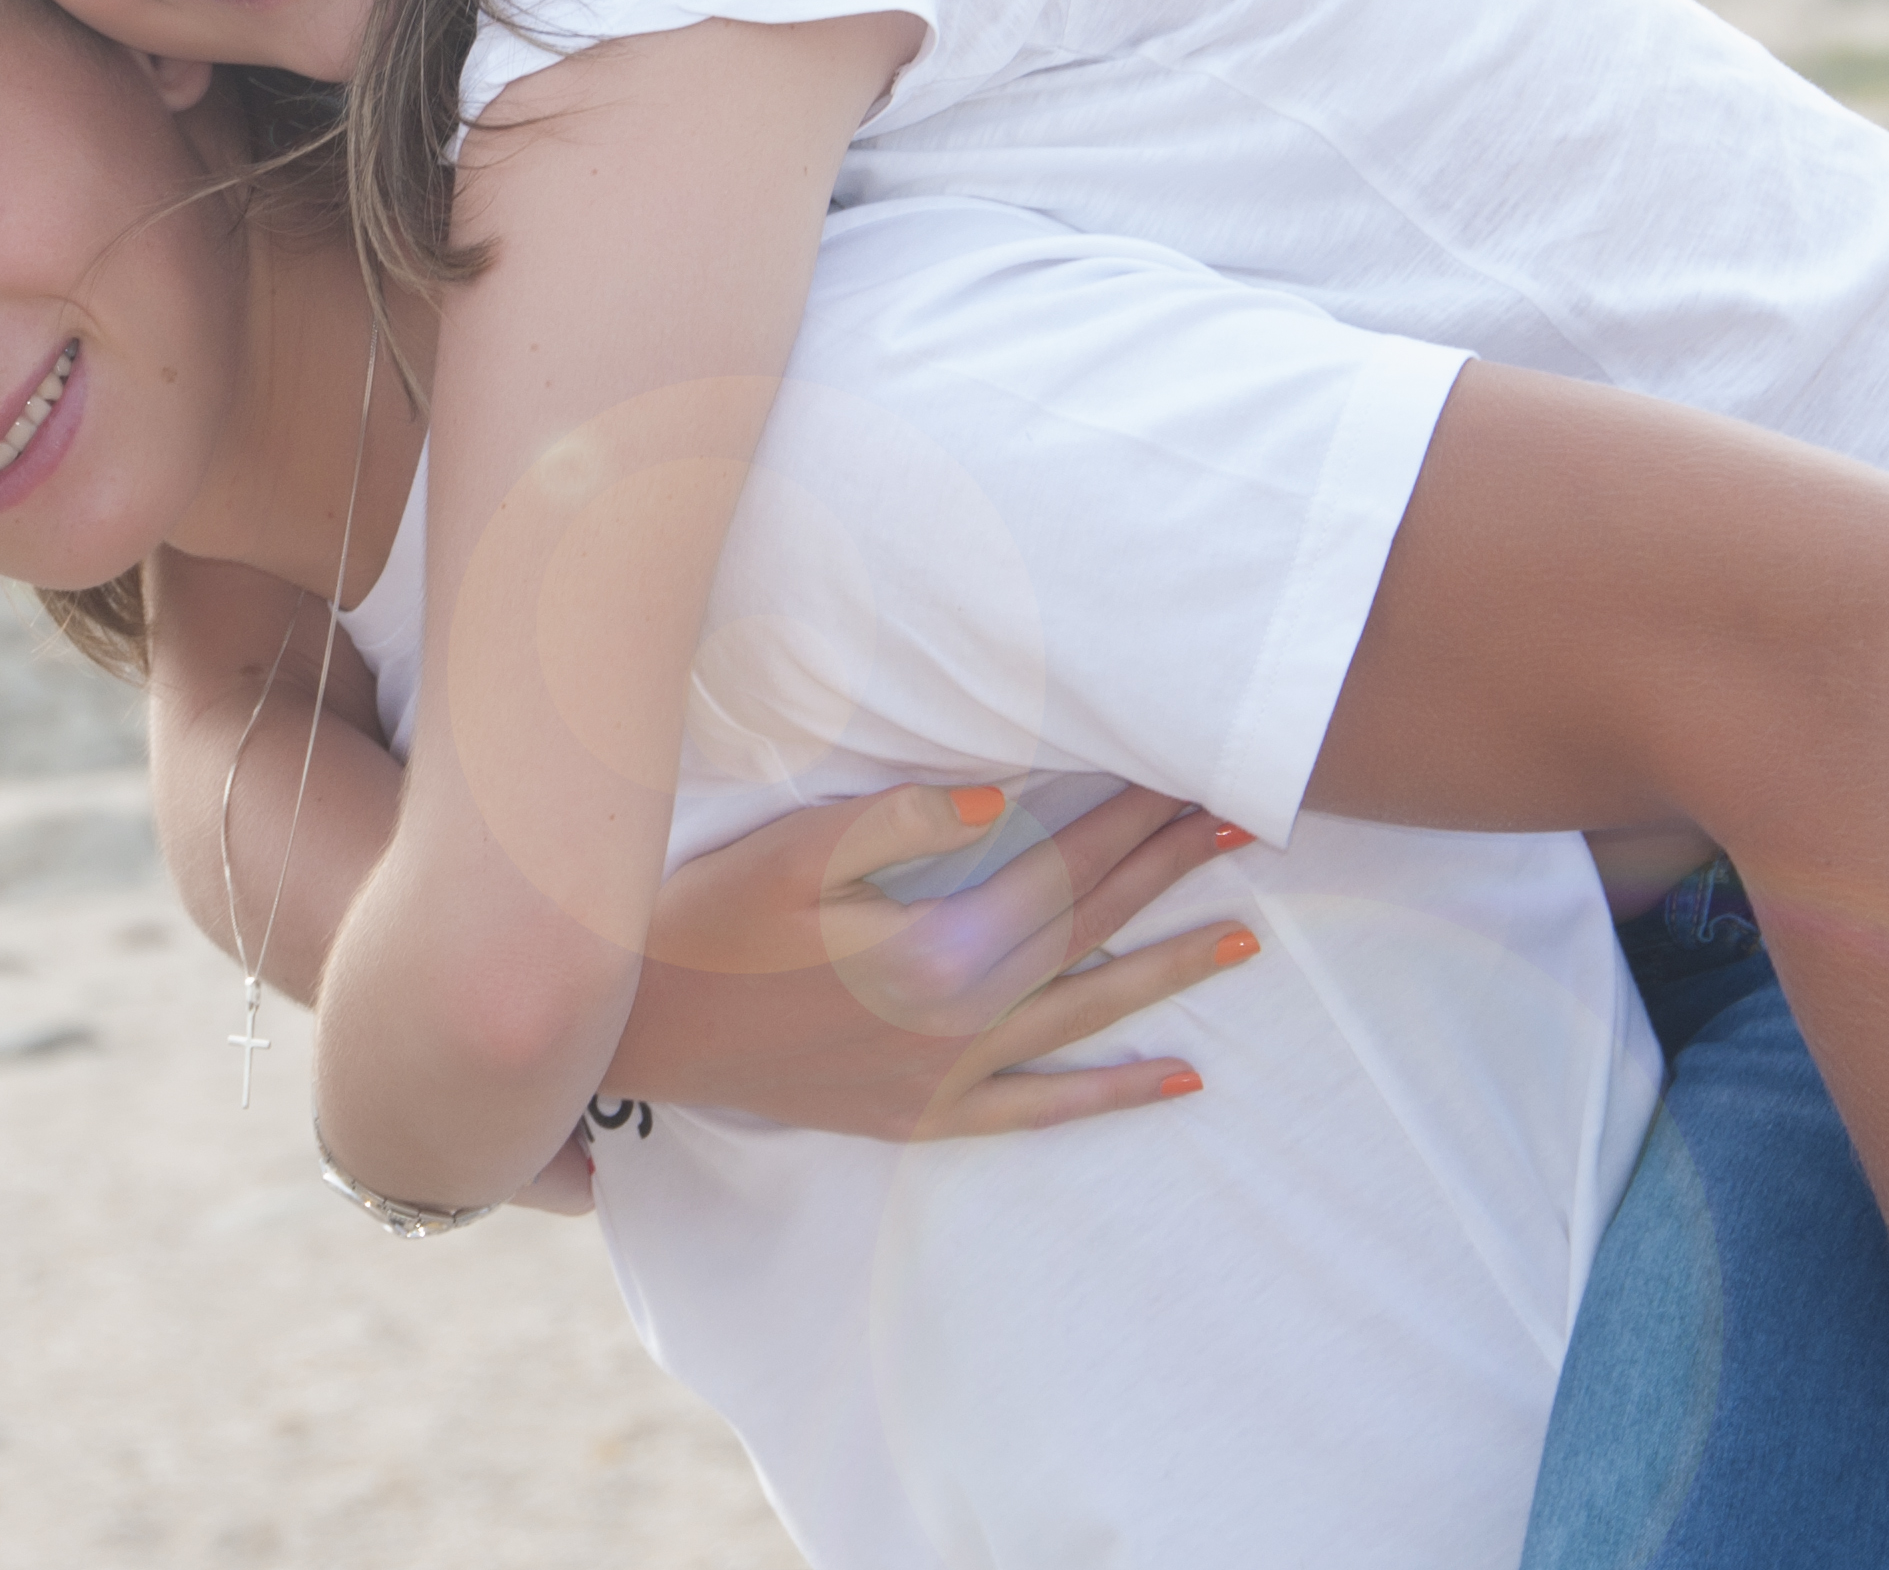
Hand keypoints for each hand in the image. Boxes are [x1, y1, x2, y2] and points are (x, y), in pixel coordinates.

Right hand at [607, 783, 1252, 1140]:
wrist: (641, 1031)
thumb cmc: (708, 918)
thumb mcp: (791, 850)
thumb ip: (901, 819)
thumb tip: (1003, 796)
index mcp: (937, 947)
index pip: (1063, 865)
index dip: (1131, 817)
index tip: (1192, 773)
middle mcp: (962, 1020)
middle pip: (1090, 931)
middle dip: (1169, 873)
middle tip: (1247, 824)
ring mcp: (948, 1077)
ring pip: (1087, 1016)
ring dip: (1167, 972)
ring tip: (1243, 937)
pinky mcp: (924, 1115)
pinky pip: (1042, 1109)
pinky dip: (1114, 1094)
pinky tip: (1179, 1077)